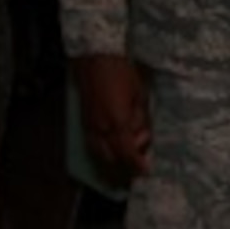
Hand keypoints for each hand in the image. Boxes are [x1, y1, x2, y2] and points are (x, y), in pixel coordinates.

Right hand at [73, 53, 151, 177]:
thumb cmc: (121, 72)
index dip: (137, 165)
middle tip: (138, 165)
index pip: (128, 153)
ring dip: (113, 161)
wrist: (95, 58)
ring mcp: (89, 126)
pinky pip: (91, 145)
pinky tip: (110, 148)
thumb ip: (140, 118)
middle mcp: (101, 128)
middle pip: (113, 159)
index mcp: (117, 122)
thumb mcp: (139, 94)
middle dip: (126, 166)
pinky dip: (102, 152)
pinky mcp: (83, 121)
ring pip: (99, 155)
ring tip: (125, 159)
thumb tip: (141, 135)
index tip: (146, 171)